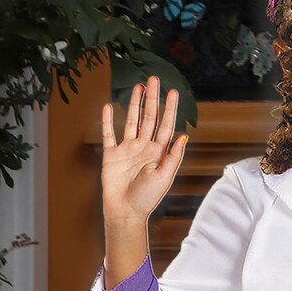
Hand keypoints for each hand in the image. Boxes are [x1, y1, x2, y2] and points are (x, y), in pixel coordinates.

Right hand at [101, 76, 188, 223]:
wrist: (125, 212)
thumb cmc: (147, 198)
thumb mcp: (164, 177)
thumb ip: (173, 156)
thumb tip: (184, 136)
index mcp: (158, 152)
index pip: (166, 125)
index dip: (170, 108)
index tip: (173, 92)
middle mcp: (144, 147)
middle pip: (149, 118)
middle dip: (152, 99)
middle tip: (153, 79)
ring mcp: (127, 150)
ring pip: (131, 121)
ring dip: (134, 104)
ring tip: (138, 87)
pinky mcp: (111, 155)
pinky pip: (108, 134)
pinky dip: (107, 121)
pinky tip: (107, 106)